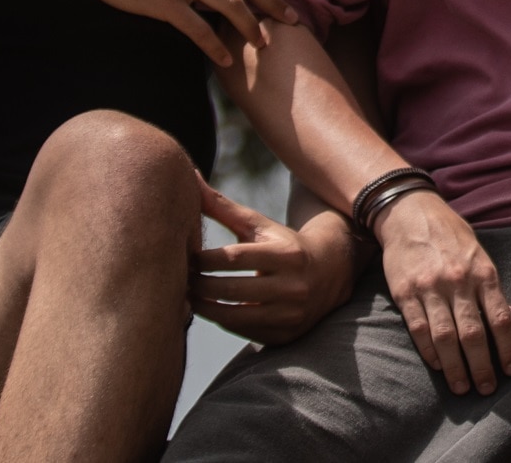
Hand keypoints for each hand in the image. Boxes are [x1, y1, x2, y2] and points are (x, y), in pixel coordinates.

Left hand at [189, 177, 355, 344]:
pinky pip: (244, 332)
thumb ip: (222, 207)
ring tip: (188, 296)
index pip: (235, 258)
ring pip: (234, 317)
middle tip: (180, 279)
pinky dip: (223, 321)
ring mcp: (291, 314)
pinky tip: (210, 309)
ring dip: (204, 307)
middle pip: (231, 289)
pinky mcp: (287, 334)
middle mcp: (293, 285)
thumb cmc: (282, 243)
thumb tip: (189, 177)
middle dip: (199, 285)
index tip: (187, 256)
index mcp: (287, 254)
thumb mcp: (258, 225)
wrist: (330, 272)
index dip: (205, 259)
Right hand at [376, 192, 510, 395]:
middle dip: (482, 366)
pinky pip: (418, 328)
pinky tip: (438, 365)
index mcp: (483, 272)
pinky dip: (429, 351)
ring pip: (445, 337)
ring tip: (462, 387)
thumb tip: (508, 320)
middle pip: (473, 334)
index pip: (500, 318)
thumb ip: (490, 287)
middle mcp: (458, 281)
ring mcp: (430, 287)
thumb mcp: (479, 254)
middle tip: (487, 388)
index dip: (507, 348)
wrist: (410, 212)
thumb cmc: (451, 236)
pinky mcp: (405, 292)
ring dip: (455, 367)